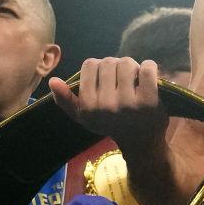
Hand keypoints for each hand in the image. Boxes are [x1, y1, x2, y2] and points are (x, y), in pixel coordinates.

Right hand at [49, 57, 167, 150]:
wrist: (140, 143)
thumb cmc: (110, 125)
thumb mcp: (84, 117)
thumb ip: (66, 100)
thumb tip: (53, 81)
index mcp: (88, 106)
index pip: (89, 65)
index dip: (99, 67)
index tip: (106, 78)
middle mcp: (106, 104)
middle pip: (109, 62)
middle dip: (116, 66)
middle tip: (123, 79)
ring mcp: (128, 102)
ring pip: (127, 63)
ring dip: (132, 67)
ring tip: (134, 79)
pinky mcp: (149, 100)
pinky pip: (147, 68)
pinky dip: (149, 67)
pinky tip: (147, 78)